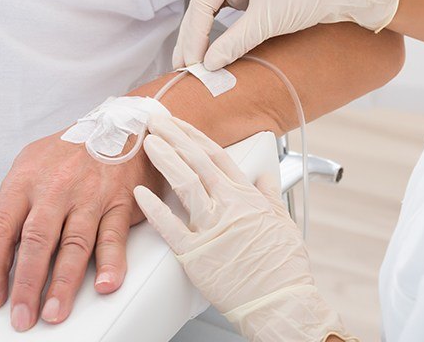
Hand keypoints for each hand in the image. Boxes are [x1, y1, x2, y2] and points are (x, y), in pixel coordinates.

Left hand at [0, 130, 161, 330]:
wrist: (122, 125)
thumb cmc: (75, 148)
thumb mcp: (31, 162)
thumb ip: (8, 197)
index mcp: (27, 179)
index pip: (1, 229)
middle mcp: (56, 188)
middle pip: (35, 242)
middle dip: (26, 284)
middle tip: (21, 316)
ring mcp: (90, 195)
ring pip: (73, 244)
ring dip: (63, 282)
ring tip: (54, 311)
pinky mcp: (119, 201)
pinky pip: (113, 235)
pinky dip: (110, 262)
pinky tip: (103, 284)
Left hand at [134, 116, 353, 340]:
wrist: (282, 302)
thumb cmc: (284, 266)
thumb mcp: (283, 221)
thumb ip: (270, 194)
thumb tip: (266, 177)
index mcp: (247, 196)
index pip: (216, 155)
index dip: (194, 136)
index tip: (179, 125)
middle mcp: (229, 205)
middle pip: (196, 161)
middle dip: (174, 136)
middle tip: (155, 120)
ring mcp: (212, 228)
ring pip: (184, 183)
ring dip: (164, 159)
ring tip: (147, 143)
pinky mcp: (196, 254)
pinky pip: (170, 226)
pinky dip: (154, 208)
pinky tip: (139, 193)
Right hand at [173, 0, 405, 70]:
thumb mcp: (267, 20)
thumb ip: (234, 42)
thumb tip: (207, 65)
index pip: (201, 5)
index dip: (193, 37)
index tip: (190, 64)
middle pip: (200, 11)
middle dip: (191, 41)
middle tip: (182, 70)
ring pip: (210, 17)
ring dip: (200, 42)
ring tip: (190, 67)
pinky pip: (225, 21)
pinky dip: (217, 39)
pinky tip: (210, 56)